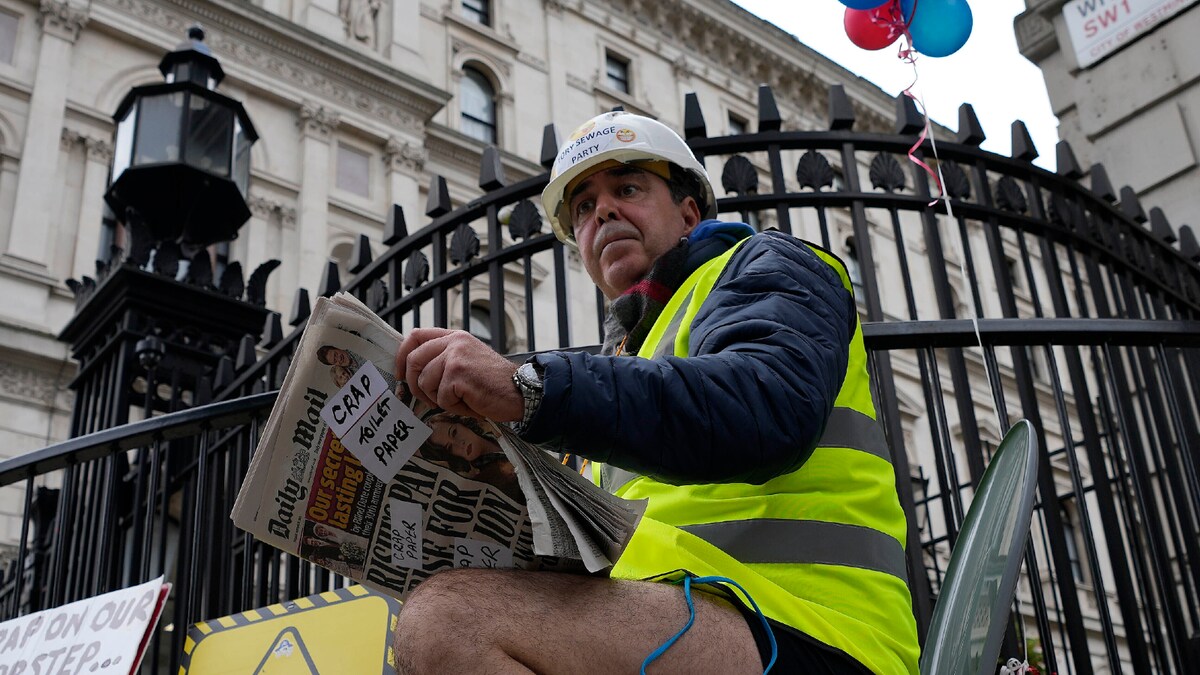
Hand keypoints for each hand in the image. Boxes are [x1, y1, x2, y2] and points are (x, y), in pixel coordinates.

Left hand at [395, 328, 523, 421]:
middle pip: (414, 361)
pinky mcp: (459, 375)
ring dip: (440, 399)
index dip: (402, 356)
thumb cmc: (493, 382)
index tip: (400, 374)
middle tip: (428, 399)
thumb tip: (413, 370)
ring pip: (426, 383)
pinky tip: (471, 403)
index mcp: (455, 336)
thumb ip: (445, 357)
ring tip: (461, 400)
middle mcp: (455, 342)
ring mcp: (456, 357)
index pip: (416, 336)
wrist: (520, 391)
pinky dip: (455, 407)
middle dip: (415, 385)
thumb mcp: (468, 360)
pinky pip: (441, 398)